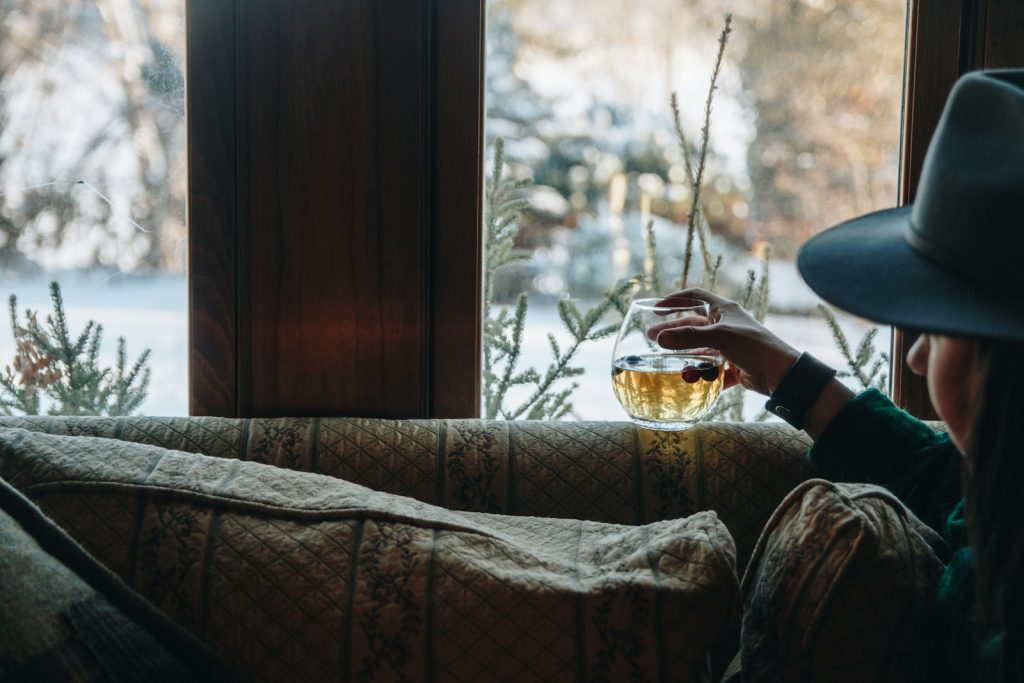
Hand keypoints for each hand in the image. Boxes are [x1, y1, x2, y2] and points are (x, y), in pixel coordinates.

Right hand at [648, 288, 800, 395]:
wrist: (780, 373)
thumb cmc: (754, 346)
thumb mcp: (720, 337)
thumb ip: (690, 337)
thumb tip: (660, 338)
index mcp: (724, 310)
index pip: (695, 297)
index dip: (675, 300)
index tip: (657, 309)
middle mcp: (726, 325)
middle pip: (692, 325)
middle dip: (672, 331)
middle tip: (651, 338)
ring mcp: (729, 346)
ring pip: (699, 348)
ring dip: (683, 353)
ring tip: (663, 359)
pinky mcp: (733, 365)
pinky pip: (711, 368)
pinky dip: (700, 374)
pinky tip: (687, 379)